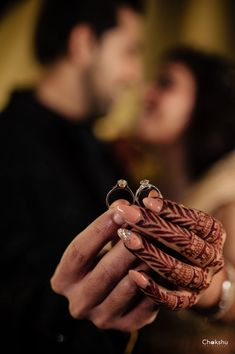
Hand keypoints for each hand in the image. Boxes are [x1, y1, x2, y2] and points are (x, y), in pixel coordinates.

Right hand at [50, 203, 158, 331]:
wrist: (111, 290)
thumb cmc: (101, 257)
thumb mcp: (99, 241)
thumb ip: (109, 223)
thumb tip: (124, 204)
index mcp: (63, 280)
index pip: (79, 251)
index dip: (101, 228)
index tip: (121, 208)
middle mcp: (78, 303)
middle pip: (105, 271)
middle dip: (128, 244)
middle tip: (146, 222)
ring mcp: (101, 318)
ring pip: (128, 286)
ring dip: (146, 260)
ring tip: (160, 239)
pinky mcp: (125, 326)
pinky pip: (146, 303)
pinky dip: (157, 281)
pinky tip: (166, 261)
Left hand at [117, 194, 225, 310]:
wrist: (190, 272)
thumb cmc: (172, 239)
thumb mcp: (166, 223)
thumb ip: (147, 212)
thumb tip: (120, 204)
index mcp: (213, 234)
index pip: (196, 220)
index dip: (171, 211)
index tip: (145, 201)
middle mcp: (212, 258)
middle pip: (186, 243)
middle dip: (155, 227)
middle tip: (128, 215)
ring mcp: (201, 282)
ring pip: (178, 270)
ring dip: (150, 253)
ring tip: (126, 238)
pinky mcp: (188, 301)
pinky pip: (172, 300)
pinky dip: (153, 288)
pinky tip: (132, 274)